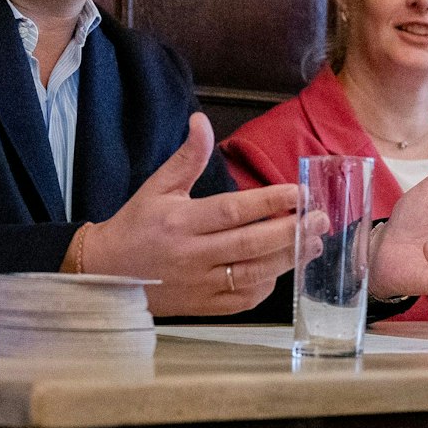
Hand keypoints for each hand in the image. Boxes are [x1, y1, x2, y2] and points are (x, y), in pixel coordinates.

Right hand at [77, 113, 309, 315]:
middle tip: (321, 218)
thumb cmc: (135, 227)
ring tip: (315, 243)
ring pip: (253, 274)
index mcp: (180, 222)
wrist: (106, 275)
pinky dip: (267, 285)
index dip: (268, 202)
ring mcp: (199, 285)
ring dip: (289, 259)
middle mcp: (192, 255)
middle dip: (292, 231)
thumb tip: (201, 121)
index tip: (299, 192)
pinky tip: (282, 268)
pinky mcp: (203, 307)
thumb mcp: (157, 187)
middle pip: (251, 245)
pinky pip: (243, 299)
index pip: (232, 211)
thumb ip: (187, 158)